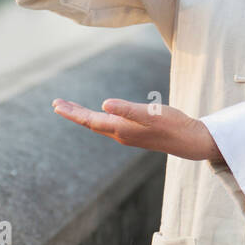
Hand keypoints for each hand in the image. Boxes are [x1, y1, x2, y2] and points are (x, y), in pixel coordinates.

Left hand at [50, 98, 225, 162]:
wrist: (189, 140)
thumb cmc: (172, 124)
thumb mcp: (150, 113)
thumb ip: (127, 109)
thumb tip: (103, 104)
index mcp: (120, 128)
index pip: (89, 120)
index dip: (72, 112)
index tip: (56, 104)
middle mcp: (120, 134)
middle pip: (90, 123)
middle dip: (73, 113)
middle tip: (56, 103)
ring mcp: (127, 135)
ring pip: (99, 125)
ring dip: (84, 115)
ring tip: (71, 107)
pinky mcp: (135, 133)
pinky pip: (109, 125)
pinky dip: (98, 117)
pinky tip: (101, 114)